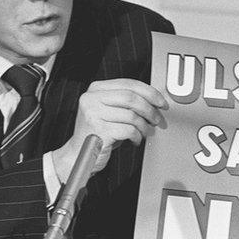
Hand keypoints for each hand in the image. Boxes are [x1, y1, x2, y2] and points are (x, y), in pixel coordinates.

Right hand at [52, 78, 167, 178]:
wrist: (78, 155)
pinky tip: (134, 140)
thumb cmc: (98, 133)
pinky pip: (128, 130)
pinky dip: (137, 136)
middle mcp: (92, 99)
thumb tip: (154, 100)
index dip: (149, 92)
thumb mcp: (110, 111)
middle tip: (157, 118)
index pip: (128, 84)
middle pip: (131, 97)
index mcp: (95, 89)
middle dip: (150, 109)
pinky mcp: (99, 130)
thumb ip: (125, 101)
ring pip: (132, 115)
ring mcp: (93, 114)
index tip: (160, 101)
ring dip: (144, 126)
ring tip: (144, 132)